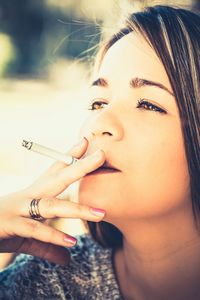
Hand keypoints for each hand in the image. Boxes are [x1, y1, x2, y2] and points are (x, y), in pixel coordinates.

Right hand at [0, 138, 105, 265]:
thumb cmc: (3, 228)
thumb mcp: (28, 238)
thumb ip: (49, 246)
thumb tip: (68, 259)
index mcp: (35, 192)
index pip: (55, 170)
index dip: (70, 156)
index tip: (85, 141)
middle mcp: (29, 196)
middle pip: (58, 178)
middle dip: (80, 167)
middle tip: (102, 155)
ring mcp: (19, 209)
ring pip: (51, 205)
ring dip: (77, 209)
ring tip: (101, 214)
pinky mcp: (11, 224)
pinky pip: (34, 229)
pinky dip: (52, 236)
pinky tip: (71, 242)